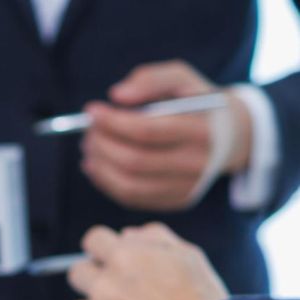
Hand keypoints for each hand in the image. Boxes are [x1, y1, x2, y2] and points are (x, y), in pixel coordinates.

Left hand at [67, 223, 228, 299]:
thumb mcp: (187, 255)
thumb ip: (152, 238)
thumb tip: (124, 235)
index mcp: (123, 257)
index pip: (92, 241)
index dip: (102, 250)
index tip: (111, 261)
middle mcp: (104, 285)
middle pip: (77, 274)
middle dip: (94, 280)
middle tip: (120, 296)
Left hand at [81, 60, 251, 210]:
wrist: (231, 136)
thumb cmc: (197, 102)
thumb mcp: (182, 78)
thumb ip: (150, 79)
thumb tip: (116, 95)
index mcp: (200, 130)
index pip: (147, 131)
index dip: (113, 122)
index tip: (91, 111)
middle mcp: (196, 163)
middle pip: (134, 161)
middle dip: (102, 144)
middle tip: (87, 131)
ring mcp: (186, 187)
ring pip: (129, 185)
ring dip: (100, 166)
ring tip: (90, 147)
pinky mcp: (176, 201)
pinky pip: (132, 198)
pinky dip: (106, 182)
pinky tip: (97, 165)